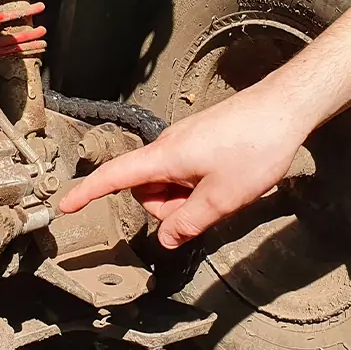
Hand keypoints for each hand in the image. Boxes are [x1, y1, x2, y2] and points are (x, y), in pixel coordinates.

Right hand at [58, 81, 312, 248]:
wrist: (284, 108)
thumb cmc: (255, 147)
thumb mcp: (222, 198)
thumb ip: (189, 223)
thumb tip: (164, 241)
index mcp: (164, 157)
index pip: (113, 177)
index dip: (87, 193)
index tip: (66, 205)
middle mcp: (167, 146)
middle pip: (147, 189)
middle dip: (168, 208)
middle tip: (207, 208)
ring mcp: (184, 141)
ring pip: (169, 182)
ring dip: (187, 197)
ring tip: (224, 191)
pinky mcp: (200, 140)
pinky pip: (185, 170)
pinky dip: (199, 185)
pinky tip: (228, 180)